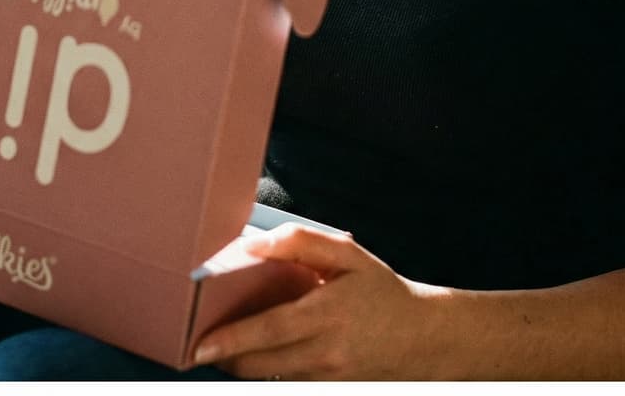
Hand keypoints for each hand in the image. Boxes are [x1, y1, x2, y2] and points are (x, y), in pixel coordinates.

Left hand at [191, 223, 440, 379]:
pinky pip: (289, 383)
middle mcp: (326, 352)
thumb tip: (253, 244)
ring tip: (225, 347)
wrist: (424, 338)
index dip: (232, 339)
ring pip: (271, 377)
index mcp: (328, 313)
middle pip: (262, 364)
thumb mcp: (347, 254)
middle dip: (226, 357)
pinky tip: (262, 354)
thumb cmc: (381, 291)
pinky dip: (269, 371)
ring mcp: (329, 379)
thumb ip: (299, 242)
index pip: (270, 330)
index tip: (201, 344)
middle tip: (200, 344)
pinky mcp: (331, 391)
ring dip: (243, 365)